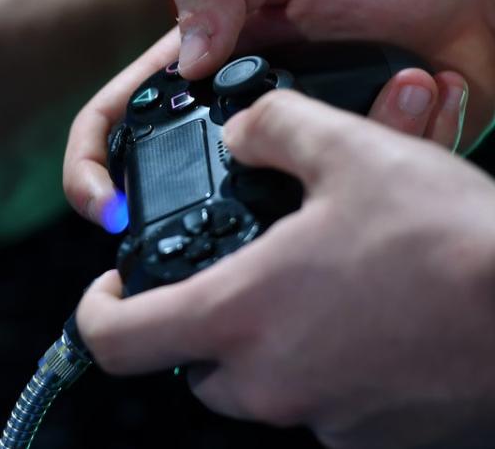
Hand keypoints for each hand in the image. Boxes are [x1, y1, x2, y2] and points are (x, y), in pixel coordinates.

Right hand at [64, 0, 494, 227]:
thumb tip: (187, 61)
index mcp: (196, 65)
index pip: (115, 122)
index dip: (91, 169)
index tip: (107, 208)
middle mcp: (232, 118)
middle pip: (179, 185)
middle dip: (206, 201)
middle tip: (274, 180)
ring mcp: (287, 152)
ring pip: (272, 201)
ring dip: (339, 151)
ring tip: (404, 81)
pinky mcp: (340, 175)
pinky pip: (349, 192)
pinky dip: (396, 137)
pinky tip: (426, 88)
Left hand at [76, 90, 494, 448]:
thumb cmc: (450, 237)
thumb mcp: (349, 151)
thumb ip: (274, 129)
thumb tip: (245, 130)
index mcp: (241, 314)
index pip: (116, 340)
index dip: (97, 311)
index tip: (111, 286)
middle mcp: (271, 380)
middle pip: (191, 363)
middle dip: (195, 319)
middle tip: (226, 272)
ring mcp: (324, 416)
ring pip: (258, 383)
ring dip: (263, 338)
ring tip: (305, 282)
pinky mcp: (373, 433)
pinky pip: (321, 400)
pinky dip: (323, 361)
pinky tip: (362, 314)